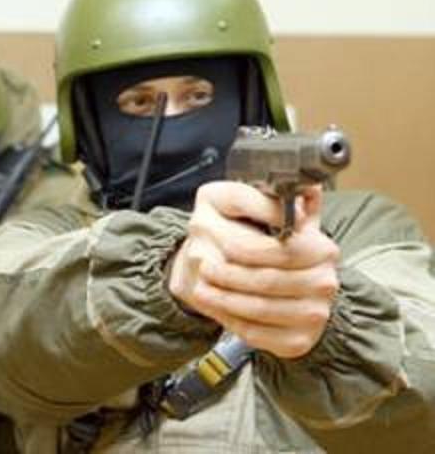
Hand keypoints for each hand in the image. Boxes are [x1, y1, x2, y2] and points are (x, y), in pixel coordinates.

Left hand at [168, 182, 339, 358]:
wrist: (296, 297)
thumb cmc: (281, 255)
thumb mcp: (282, 222)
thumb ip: (282, 202)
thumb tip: (300, 184)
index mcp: (322, 249)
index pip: (283, 249)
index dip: (249, 249)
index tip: (222, 244)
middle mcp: (325, 283)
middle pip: (267, 280)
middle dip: (229, 274)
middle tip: (202, 265)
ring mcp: (315, 315)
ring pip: (259, 308)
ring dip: (224, 299)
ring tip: (200, 287)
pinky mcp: (298, 341)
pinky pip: (257, 332)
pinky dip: (231, 320)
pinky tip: (214, 308)